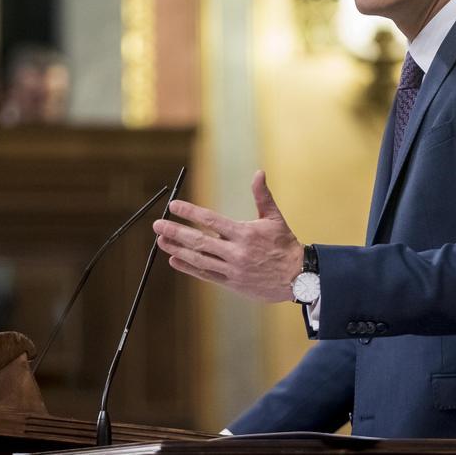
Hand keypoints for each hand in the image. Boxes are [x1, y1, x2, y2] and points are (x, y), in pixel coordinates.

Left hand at [153, 170, 302, 301]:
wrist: (297, 278)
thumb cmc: (285, 245)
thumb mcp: (275, 218)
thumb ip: (262, 195)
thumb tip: (259, 172)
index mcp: (244, 233)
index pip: (211, 220)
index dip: (190, 212)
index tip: (173, 206)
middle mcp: (236, 251)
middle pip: (199, 240)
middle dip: (175, 232)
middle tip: (157, 225)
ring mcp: (232, 269)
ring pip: (198, 258)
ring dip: (177, 249)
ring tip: (161, 242)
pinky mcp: (231, 282)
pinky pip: (205, 274)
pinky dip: (188, 267)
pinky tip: (175, 260)